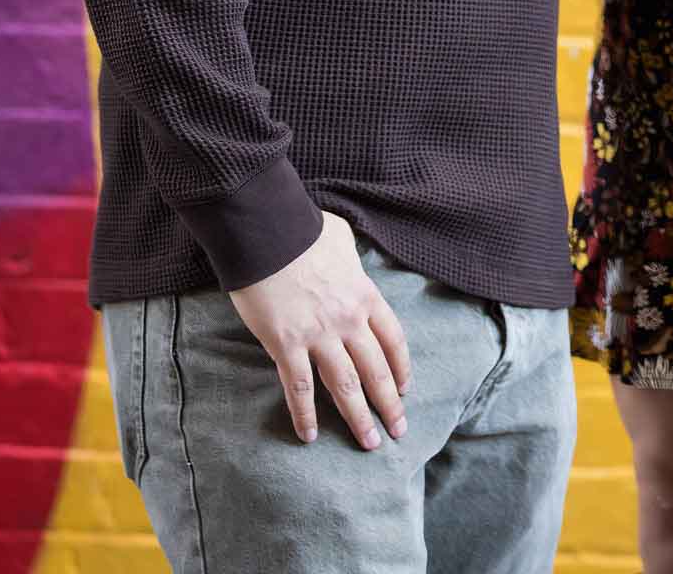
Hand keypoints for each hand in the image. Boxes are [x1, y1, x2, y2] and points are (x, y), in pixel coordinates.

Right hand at [229, 213, 411, 449]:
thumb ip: (351, 260)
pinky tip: (310, 436)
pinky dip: (305, 415)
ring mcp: (318, 335)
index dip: (401, 368)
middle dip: (389, 404)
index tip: (405, 388)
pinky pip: (299, 388)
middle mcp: (348, 320)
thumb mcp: (341, 238)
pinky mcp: (286, 345)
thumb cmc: (302, 229)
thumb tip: (350, 262)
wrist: (266, 231)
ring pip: (345, 386)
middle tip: (398, 431)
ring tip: (369, 443)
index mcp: (364, 295)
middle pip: (376, 370)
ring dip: (359, 418)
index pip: (393, 340)